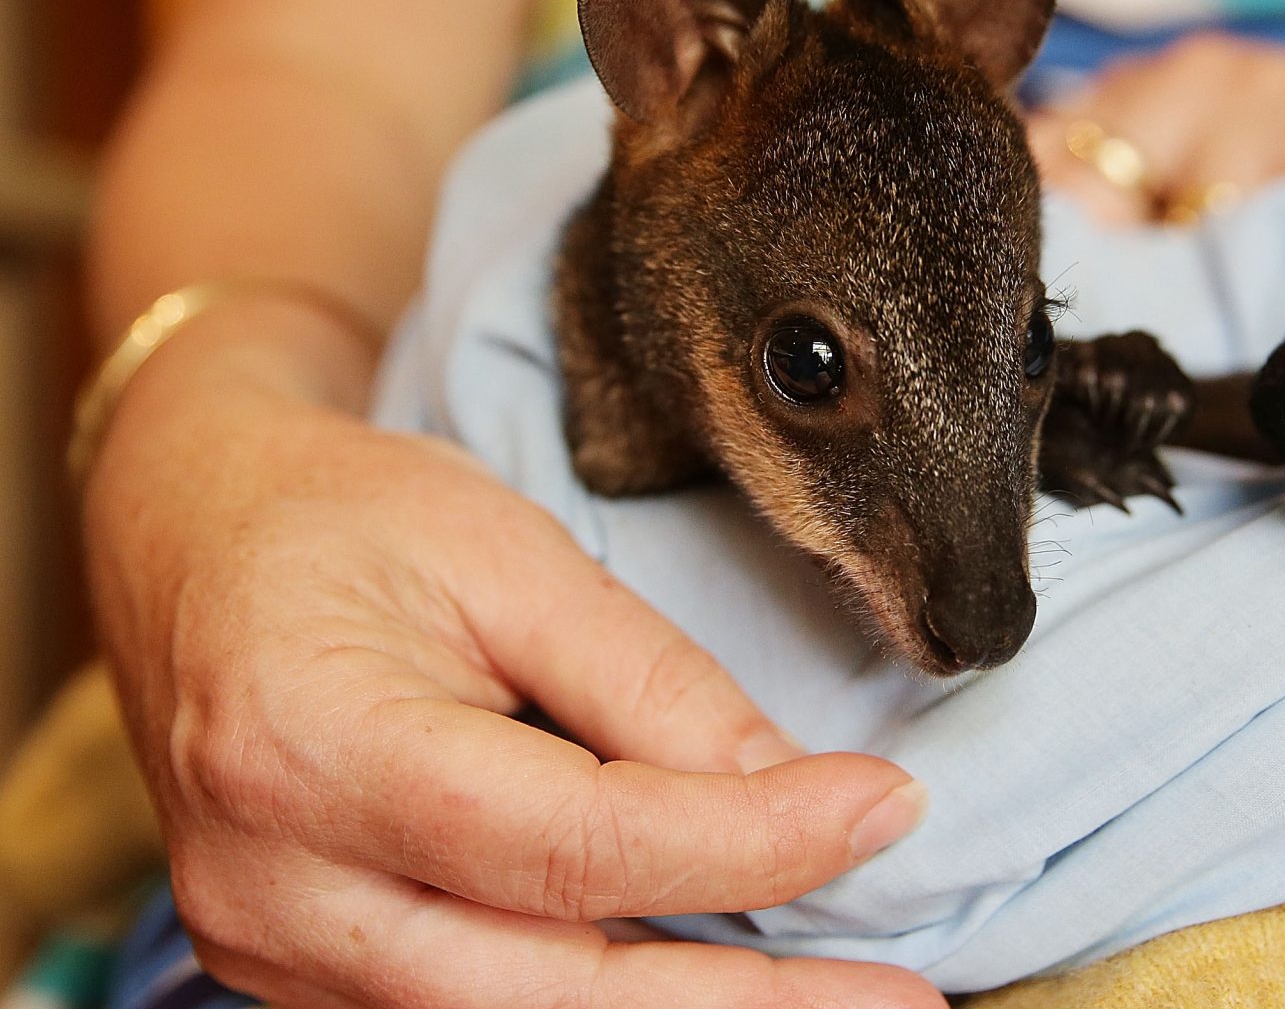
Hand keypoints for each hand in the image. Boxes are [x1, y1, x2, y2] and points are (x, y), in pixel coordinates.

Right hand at [84, 295, 941, 1008]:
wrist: (190, 536)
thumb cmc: (348, 518)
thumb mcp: (508, 554)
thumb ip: (646, 683)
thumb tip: (789, 789)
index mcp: (310, 747)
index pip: (570, 845)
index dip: (746, 843)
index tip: (882, 810)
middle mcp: (271, 883)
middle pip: (543, 991)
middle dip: (742, 1004)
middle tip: (900, 995)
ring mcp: (271, 945)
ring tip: (837, 998)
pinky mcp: (295, 967)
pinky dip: (597, 1001)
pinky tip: (708, 980)